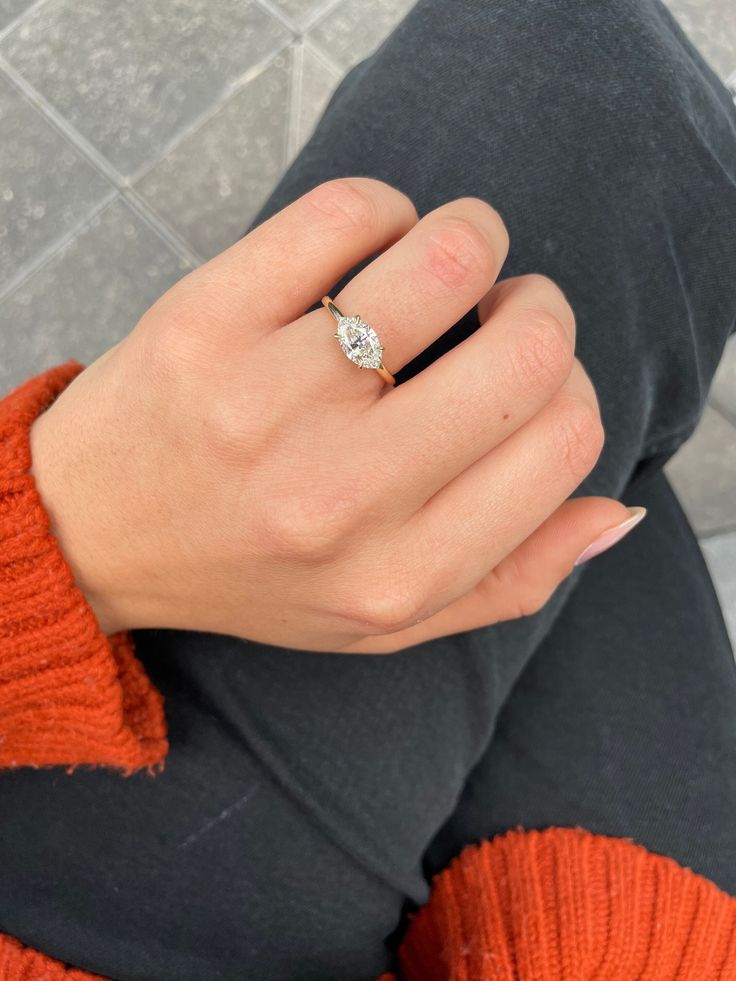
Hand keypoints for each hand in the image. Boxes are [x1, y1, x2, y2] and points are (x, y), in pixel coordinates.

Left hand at [29, 178, 639, 652]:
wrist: (96, 534)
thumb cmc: (256, 573)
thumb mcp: (387, 619)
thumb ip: (513, 579)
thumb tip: (618, 510)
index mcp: (399, 571)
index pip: (565, 440)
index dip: (570, 388)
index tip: (528, 376)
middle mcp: (340, 493)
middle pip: (529, 348)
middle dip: (536, 308)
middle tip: (495, 313)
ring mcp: (268, 399)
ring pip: (447, 258)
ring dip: (471, 239)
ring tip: (436, 267)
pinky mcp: (208, 317)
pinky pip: (348, 209)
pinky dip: (381, 210)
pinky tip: (359, 251)